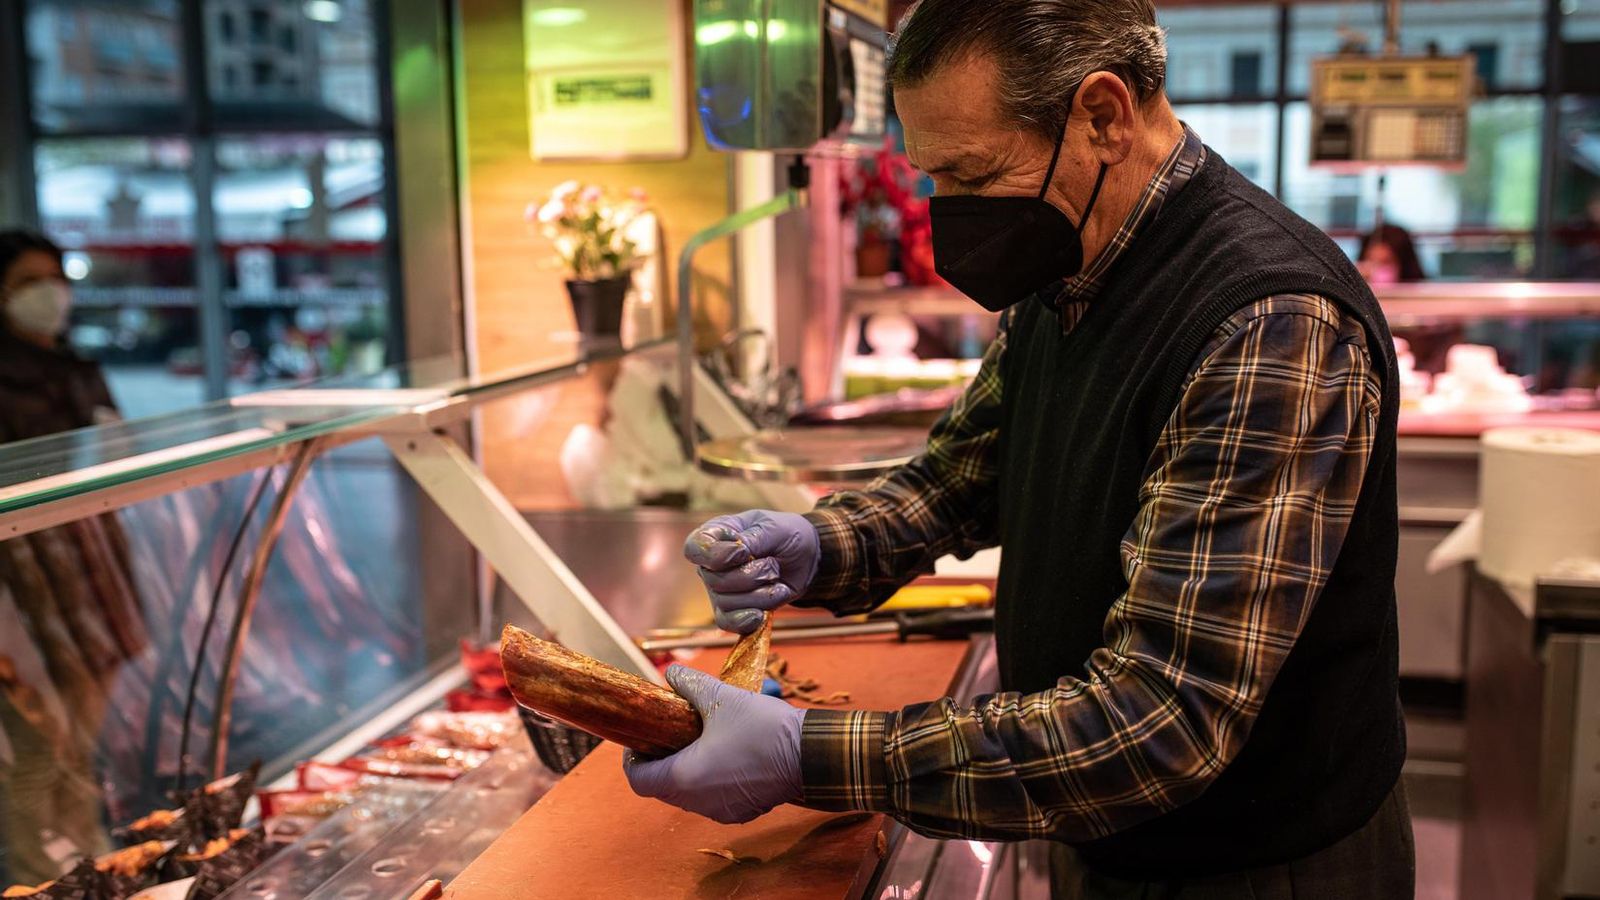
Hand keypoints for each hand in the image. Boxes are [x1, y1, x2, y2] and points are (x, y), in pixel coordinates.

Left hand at [623, 665, 803, 823]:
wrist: (810, 755)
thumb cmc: (763, 729)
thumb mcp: (722, 697)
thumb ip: (690, 684)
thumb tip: (673, 673)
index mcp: (685, 778)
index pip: (638, 780)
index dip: (633, 760)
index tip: (640, 740)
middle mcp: (698, 802)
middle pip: (661, 789)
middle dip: (659, 762)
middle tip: (667, 734)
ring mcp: (720, 810)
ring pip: (687, 796)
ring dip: (684, 772)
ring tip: (696, 741)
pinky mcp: (740, 811)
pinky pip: (712, 799)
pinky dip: (708, 781)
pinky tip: (722, 756)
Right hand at [684, 510, 819, 633]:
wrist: (804, 558)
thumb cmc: (784, 536)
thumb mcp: (774, 527)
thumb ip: (753, 537)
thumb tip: (738, 550)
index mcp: (715, 535)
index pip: (695, 548)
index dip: (716, 555)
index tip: (743, 552)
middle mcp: (711, 564)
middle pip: (715, 580)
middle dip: (751, 575)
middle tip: (772, 565)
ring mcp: (719, 590)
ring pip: (726, 603)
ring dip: (760, 595)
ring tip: (777, 582)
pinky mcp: (732, 611)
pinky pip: (728, 622)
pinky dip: (749, 619)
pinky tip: (764, 612)